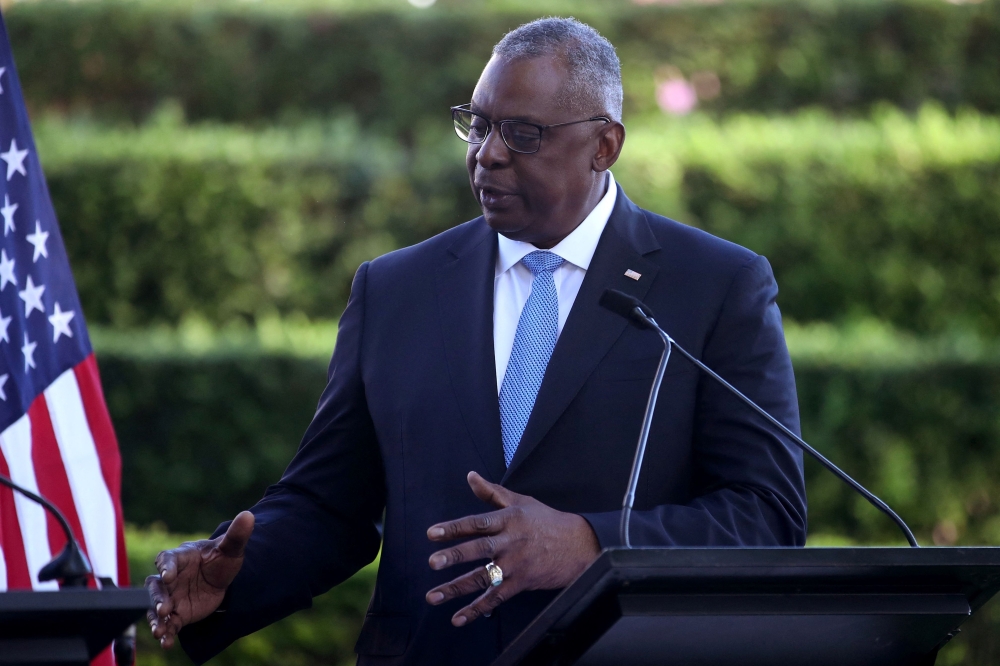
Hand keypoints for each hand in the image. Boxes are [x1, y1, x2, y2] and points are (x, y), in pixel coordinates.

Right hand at [145, 511, 253, 647]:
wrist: (223, 580)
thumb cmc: (221, 560)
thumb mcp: (231, 549)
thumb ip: (236, 535)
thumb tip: (248, 515)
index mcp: (180, 557)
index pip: (167, 559)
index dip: (166, 566)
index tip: (168, 575)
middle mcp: (170, 578)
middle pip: (156, 586)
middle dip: (157, 598)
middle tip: (163, 609)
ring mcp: (171, 597)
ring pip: (156, 607)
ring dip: (156, 619)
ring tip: (159, 630)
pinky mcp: (176, 613)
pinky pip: (167, 623)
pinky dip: (165, 633)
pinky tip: (166, 642)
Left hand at [424, 471, 599, 626]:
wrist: (579, 546)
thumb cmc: (547, 521)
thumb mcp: (521, 502)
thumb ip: (492, 492)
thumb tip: (470, 476)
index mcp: (508, 519)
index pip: (476, 523)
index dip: (454, 528)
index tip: (432, 533)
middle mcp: (510, 542)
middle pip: (478, 549)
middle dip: (455, 556)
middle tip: (433, 563)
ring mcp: (515, 565)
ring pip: (483, 577)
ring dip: (457, 588)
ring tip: (433, 596)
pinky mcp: (521, 583)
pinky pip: (496, 598)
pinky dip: (476, 610)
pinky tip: (458, 618)